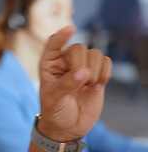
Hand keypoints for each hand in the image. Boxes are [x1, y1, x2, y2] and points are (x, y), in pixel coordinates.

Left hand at [37, 25, 111, 141]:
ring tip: (87, 87)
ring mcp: (82, 66)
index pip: (53, 43)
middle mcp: (65, 61)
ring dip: (94, 71)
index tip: (70, 29)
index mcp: (48, 63)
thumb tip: (84, 72)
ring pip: (94, 53)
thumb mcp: (53, 100)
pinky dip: (105, 73)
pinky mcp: (97, 73)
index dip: (61, 36)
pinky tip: (97, 87)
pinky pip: (106, 62)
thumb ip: (66, 85)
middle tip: (81, 83)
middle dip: (81, 64)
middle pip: (78, 47)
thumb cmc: (54, 110)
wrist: (67, 125)